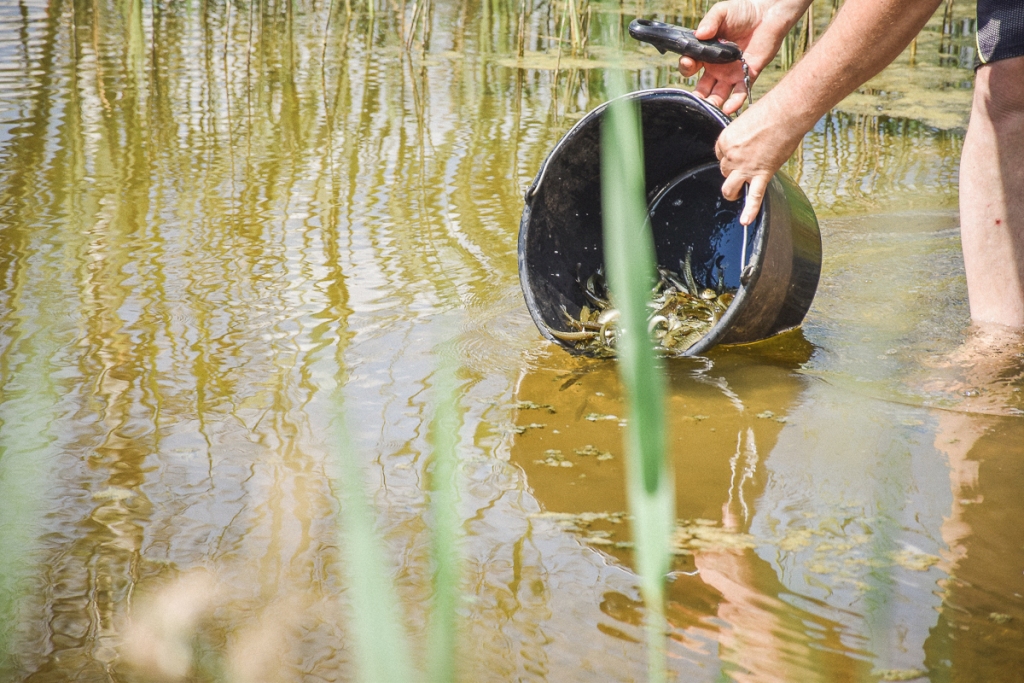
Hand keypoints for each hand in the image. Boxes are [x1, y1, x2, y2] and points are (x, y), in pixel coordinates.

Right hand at [678, 0, 809, 114]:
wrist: (768, 14)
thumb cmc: (743, 11)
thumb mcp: (722, 12)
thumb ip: (710, 21)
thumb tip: (699, 34)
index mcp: (706, 54)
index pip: (691, 66)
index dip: (687, 67)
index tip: (689, 63)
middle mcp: (716, 67)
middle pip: (703, 87)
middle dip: (697, 96)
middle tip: (694, 101)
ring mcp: (731, 73)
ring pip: (718, 95)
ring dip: (713, 104)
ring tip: (709, 109)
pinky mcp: (748, 75)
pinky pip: (739, 93)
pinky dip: (734, 103)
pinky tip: (728, 109)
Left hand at [715, 98, 804, 223]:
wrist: (787, 112)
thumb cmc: (770, 111)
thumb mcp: (747, 121)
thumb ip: (742, 138)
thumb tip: (746, 147)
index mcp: (724, 140)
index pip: (720, 156)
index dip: (730, 155)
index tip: (741, 152)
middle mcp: (731, 155)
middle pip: (725, 172)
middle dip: (734, 170)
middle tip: (748, 163)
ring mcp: (745, 167)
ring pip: (730, 188)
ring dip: (733, 192)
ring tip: (738, 192)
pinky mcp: (762, 173)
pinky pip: (755, 196)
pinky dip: (750, 210)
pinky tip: (745, 221)